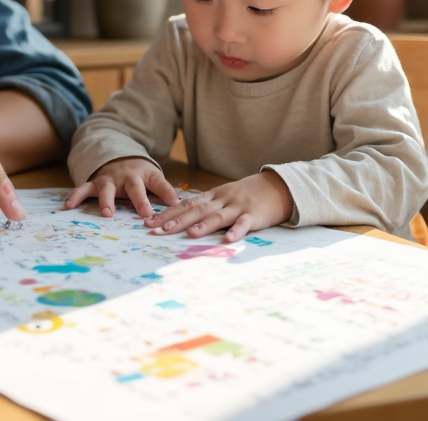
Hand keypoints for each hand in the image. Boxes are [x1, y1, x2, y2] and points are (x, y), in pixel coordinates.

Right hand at [64, 157, 180, 217]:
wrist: (115, 155)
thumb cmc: (138, 172)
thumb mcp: (154, 177)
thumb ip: (165, 191)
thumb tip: (182, 204)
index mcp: (145, 175)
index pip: (159, 183)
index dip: (167, 193)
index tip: (174, 204)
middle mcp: (128, 176)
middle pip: (134, 187)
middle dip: (139, 200)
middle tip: (144, 213)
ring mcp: (110, 179)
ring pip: (107, 189)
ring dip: (107, 201)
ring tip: (107, 214)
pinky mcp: (94, 182)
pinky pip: (84, 189)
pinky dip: (76, 196)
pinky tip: (68, 206)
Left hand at [142, 170, 293, 241]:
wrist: (276, 186)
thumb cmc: (246, 194)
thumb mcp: (223, 196)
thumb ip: (206, 205)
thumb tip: (182, 218)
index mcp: (213, 196)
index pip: (186, 203)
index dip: (168, 212)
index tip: (150, 221)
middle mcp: (222, 200)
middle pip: (197, 210)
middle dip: (177, 220)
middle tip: (160, 229)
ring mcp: (238, 207)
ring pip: (218, 216)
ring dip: (203, 226)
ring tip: (190, 234)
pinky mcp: (254, 216)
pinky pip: (244, 224)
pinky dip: (236, 232)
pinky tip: (228, 241)